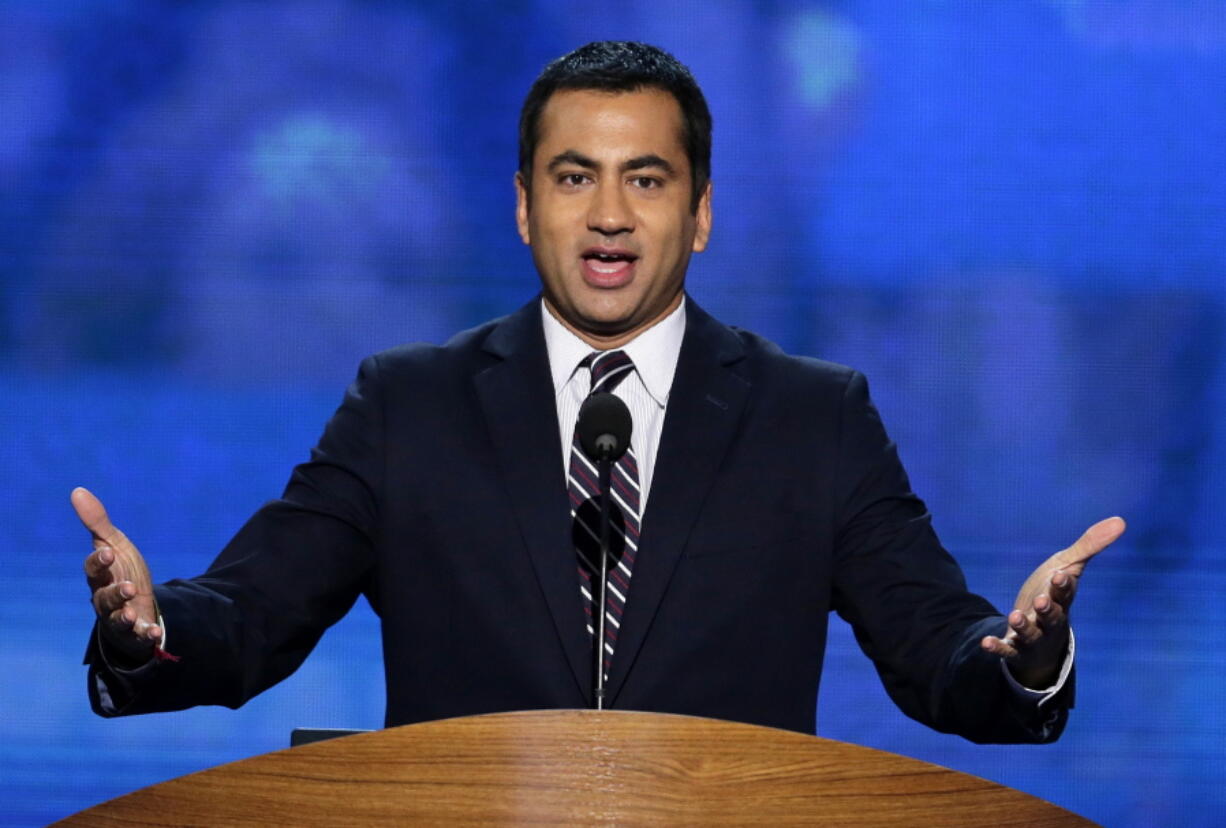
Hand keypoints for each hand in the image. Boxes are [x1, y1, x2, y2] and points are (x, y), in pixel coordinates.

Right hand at [74, 487, 161, 664]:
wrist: (134, 604)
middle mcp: (104, 598)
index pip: (93, 569)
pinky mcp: (134, 631)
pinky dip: (146, 635)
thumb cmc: (120, 571)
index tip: (108, 552)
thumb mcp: (114, 545)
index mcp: (100, 576)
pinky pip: (138, 636)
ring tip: (131, 612)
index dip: (98, 561)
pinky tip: (154, 633)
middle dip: (115, 593)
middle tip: (128, 587)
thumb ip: (98, 523)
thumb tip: (77, 490)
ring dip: (124, 615)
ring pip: (116, 618)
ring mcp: (118, 617)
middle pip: (104, 597)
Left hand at [980, 516, 1124, 688]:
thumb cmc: (1054, 595)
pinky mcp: (1016, 648)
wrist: (1043, 638)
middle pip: (1052, 616)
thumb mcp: (1066, 569)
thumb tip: (1120, 521)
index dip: (1063, 585)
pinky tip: (986, 643)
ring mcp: (1034, 637)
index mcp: (1062, 600)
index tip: (1060, 575)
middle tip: (1041, 600)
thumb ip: (1088, 547)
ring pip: (1031, 634)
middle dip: (1048, 609)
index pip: (1066, 593)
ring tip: (1015, 616)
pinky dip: (998, 647)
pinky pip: (1007, 649)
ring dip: (1024, 626)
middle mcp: (1051, 621)